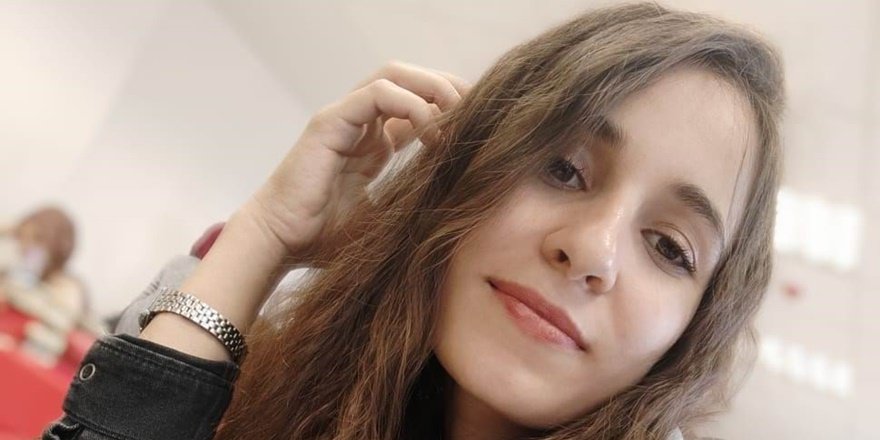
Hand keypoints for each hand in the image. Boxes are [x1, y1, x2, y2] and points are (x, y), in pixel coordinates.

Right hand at [243, 61, 469, 262]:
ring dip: (434, 89)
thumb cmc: (324, 241)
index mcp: (372, 143)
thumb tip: (457, 208)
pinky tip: (432, 134)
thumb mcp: (385, 220)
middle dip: (447, 87)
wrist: (280, 245)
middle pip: (409, 79)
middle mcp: (359, 124)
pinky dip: (412, 105)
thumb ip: (413, 204)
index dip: (450, 107)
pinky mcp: (330, 121)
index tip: (480, 128)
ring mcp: (343, 118)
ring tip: (459, 116)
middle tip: (479, 111)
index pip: (417, 104)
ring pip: (394, 76)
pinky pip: (378, 94)